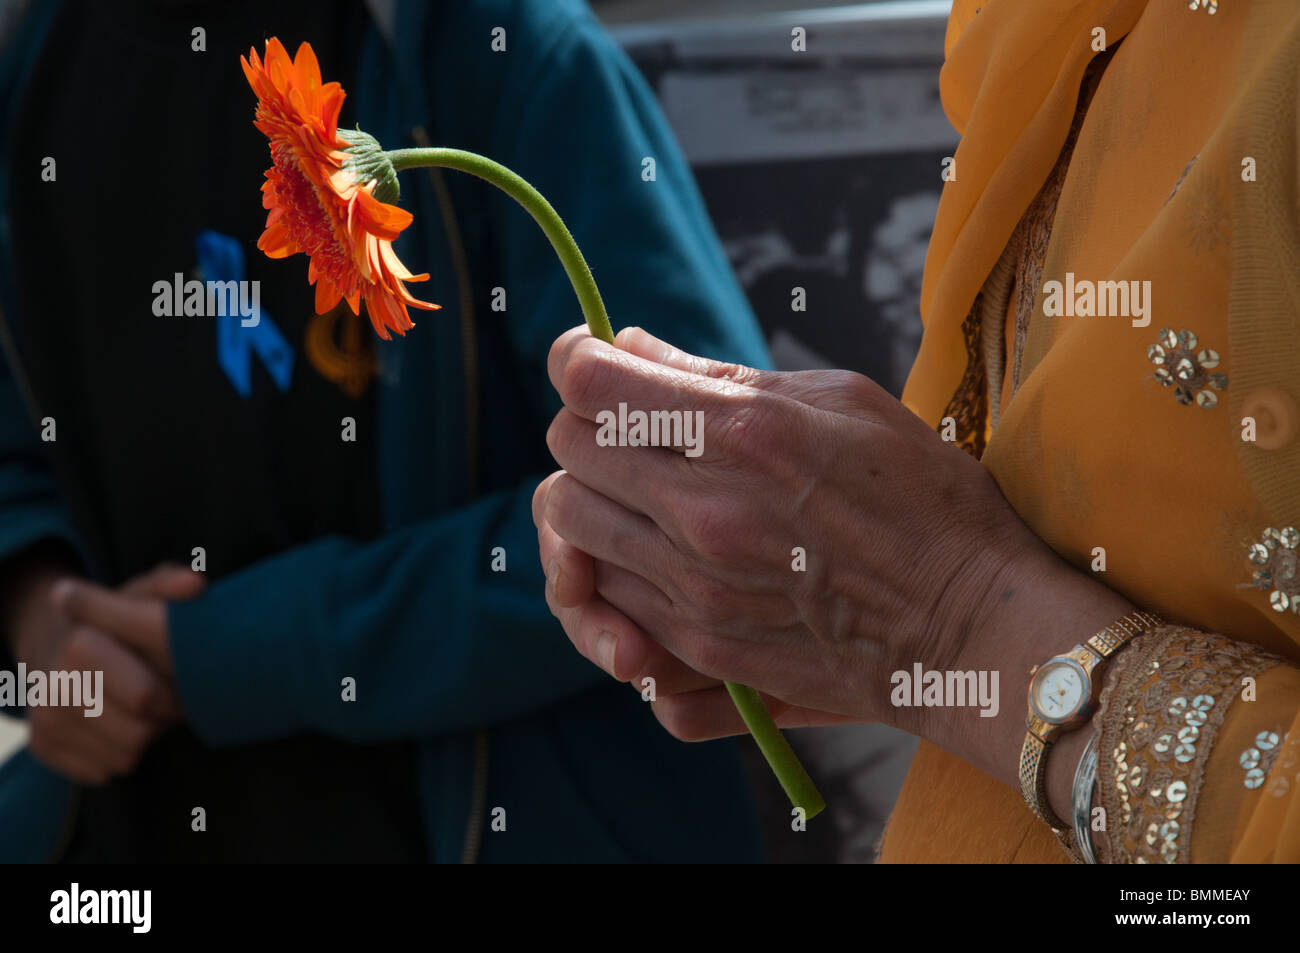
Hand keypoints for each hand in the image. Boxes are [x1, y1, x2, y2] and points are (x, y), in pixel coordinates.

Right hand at [5, 562, 204, 784]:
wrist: (59, 644)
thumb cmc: (119, 625)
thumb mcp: (141, 596)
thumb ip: (169, 588)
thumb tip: (196, 584)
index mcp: (80, 644)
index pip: (145, 698)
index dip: (173, 698)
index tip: (182, 685)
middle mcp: (54, 684)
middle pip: (137, 735)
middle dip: (161, 721)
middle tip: (166, 702)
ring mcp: (42, 718)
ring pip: (123, 758)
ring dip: (144, 739)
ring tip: (143, 712)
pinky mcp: (40, 747)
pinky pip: (102, 772)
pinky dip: (118, 755)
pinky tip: (118, 728)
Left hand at [537, 326, 1130, 790]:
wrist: (972, 629)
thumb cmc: (923, 499)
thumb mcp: (840, 402)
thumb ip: (720, 374)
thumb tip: (627, 345)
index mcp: (745, 433)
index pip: (591, 381)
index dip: (577, 358)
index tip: (590, 358)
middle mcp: (705, 514)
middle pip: (567, 451)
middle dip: (586, 427)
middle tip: (628, 429)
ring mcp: (696, 592)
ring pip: (571, 529)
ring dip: (593, 501)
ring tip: (641, 496)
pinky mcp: (699, 651)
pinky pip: (604, 600)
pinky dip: (614, 571)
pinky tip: (659, 561)